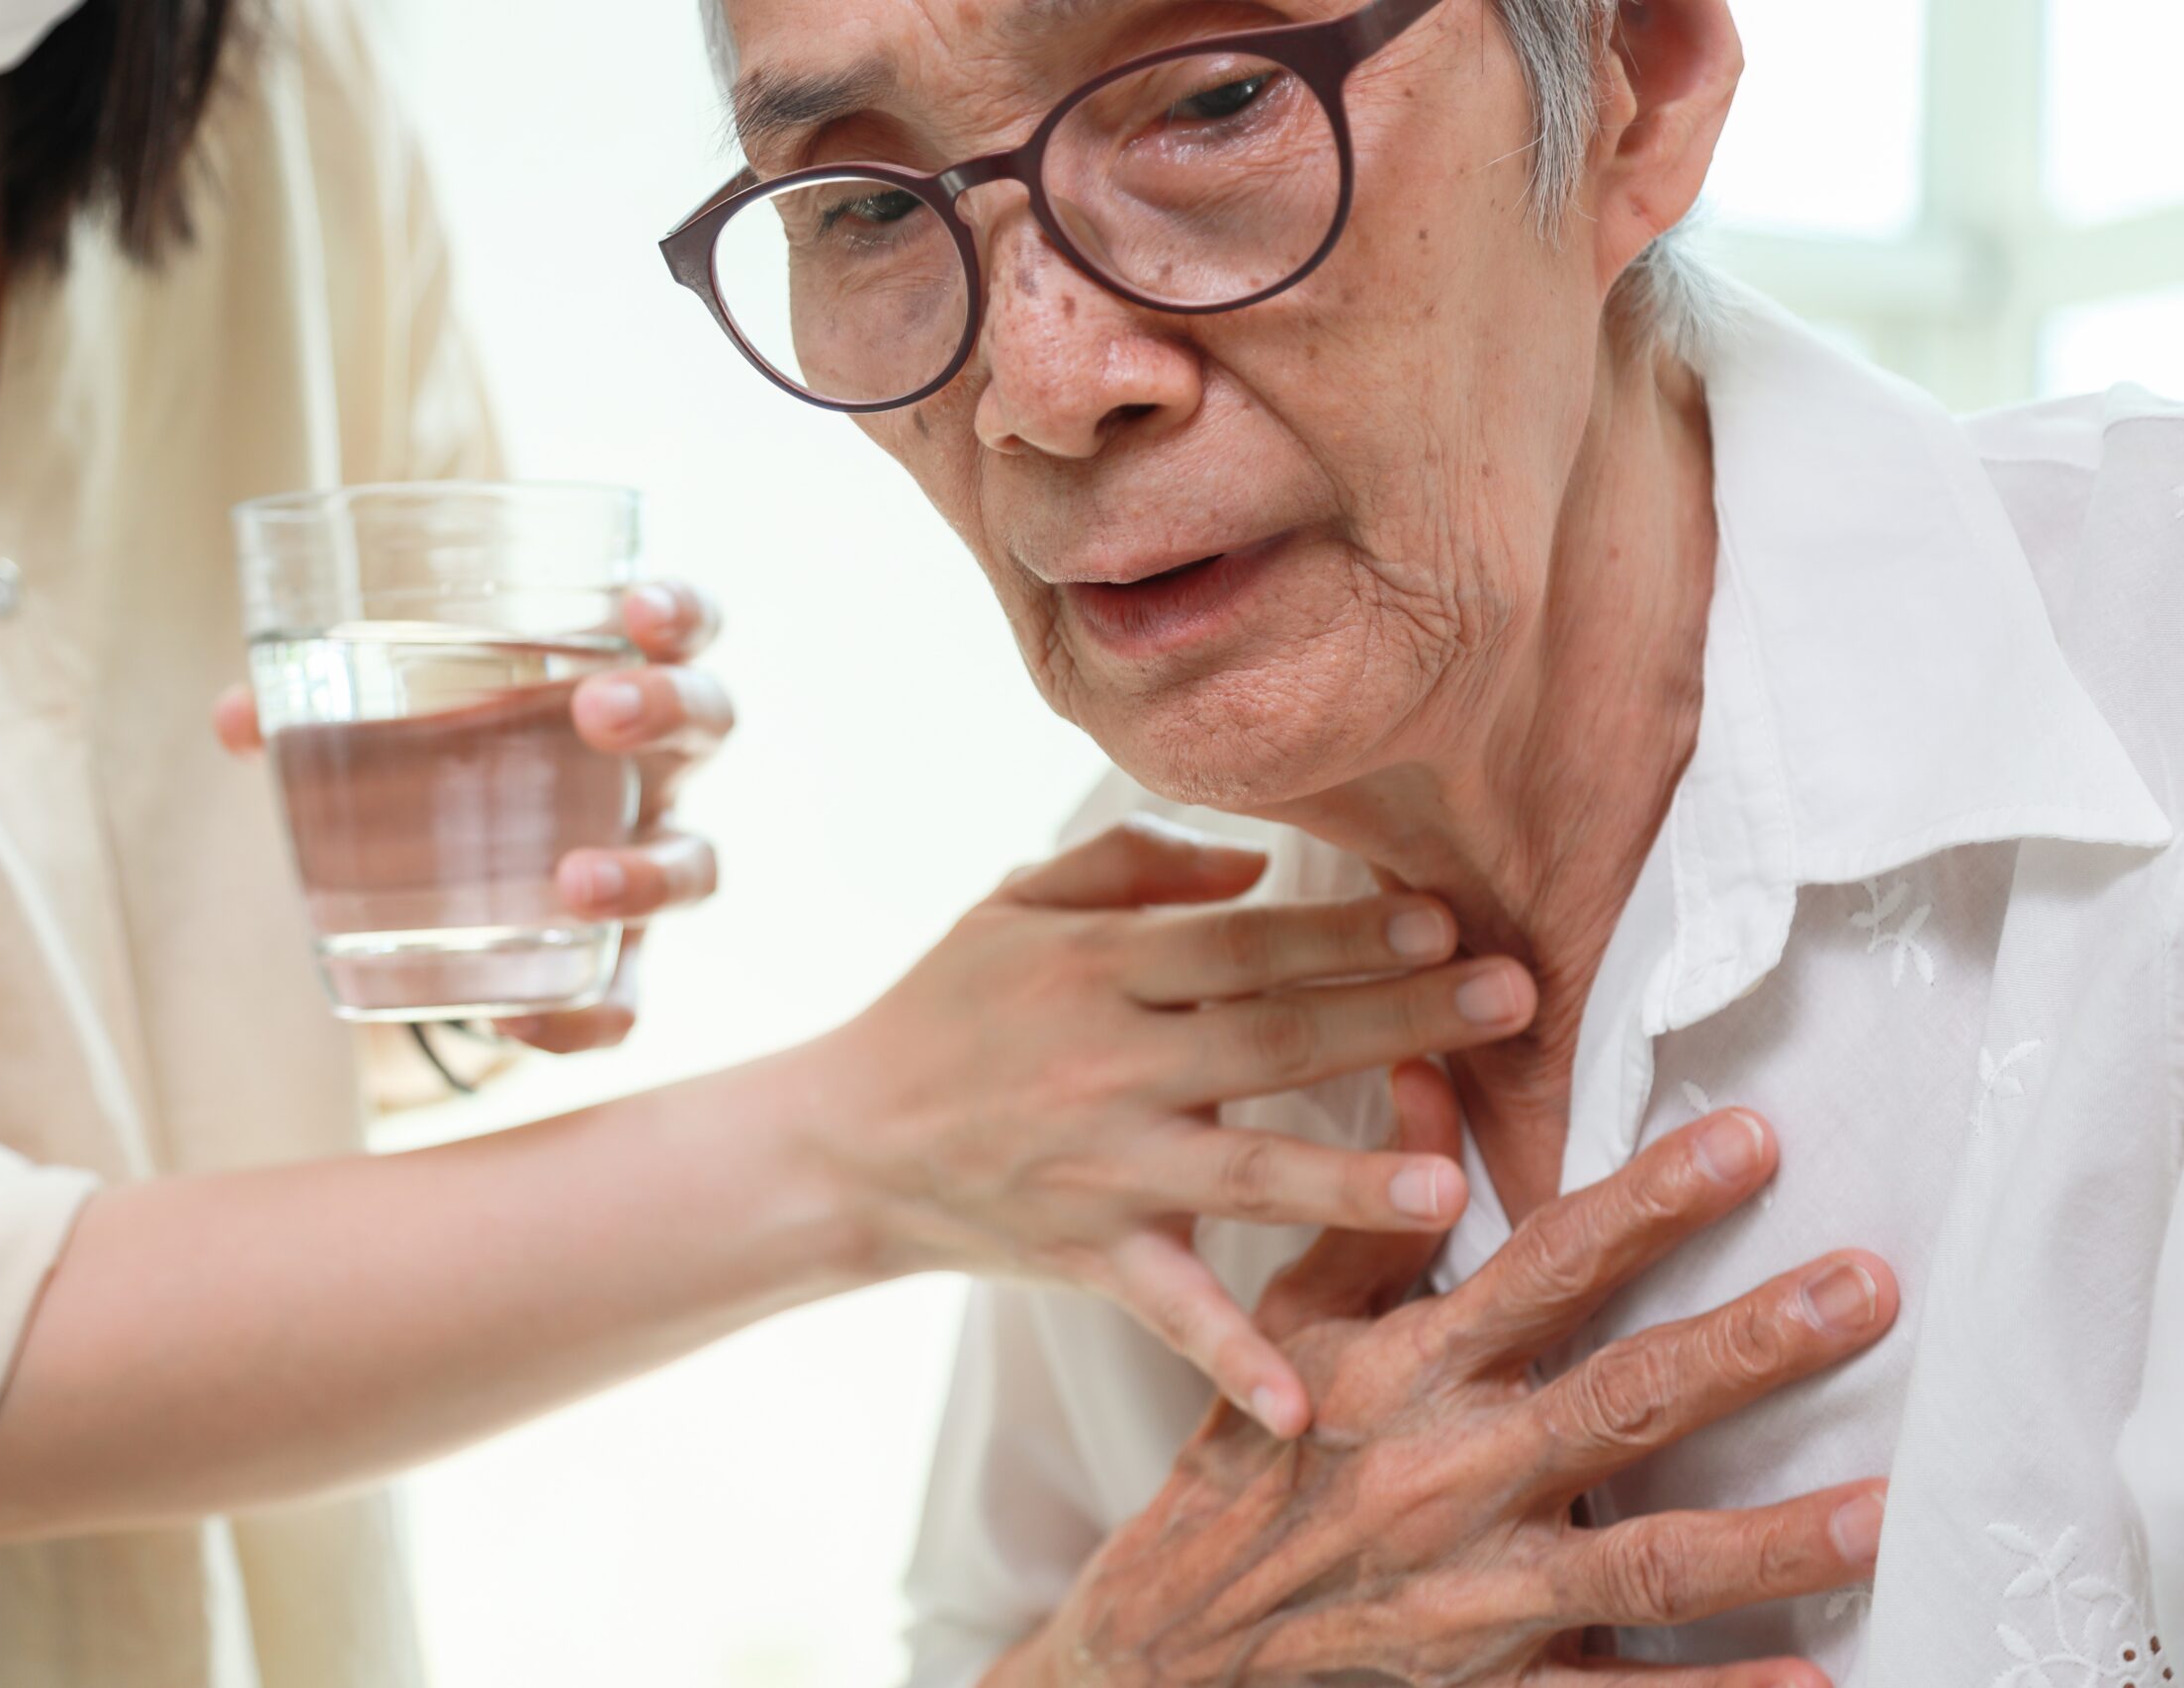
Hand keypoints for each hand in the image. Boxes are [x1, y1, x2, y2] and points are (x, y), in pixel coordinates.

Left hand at [214, 581, 731, 1053]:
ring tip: (577, 882)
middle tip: (594, 714)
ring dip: (649, 872)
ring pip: (699, 864)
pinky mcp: (618, 964)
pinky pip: (630, 998)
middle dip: (665, 711)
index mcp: (612, 682)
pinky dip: (586, 1018)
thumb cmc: (443, 770)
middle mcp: (652, 770)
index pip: (680, 627)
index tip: (639, 609)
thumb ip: (319, 710)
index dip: (679, 609)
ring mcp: (647, 864)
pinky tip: (518, 1023)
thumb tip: (238, 718)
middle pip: (707, 725)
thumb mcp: (387, 725)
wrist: (456, 897)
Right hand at [805, 815, 1541, 1435]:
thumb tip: (1257, 861)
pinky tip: (1300, 1409)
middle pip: (1275, 1038)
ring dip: (1347, 1180)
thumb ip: (1131, 863)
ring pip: (1245, 1171)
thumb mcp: (1014, 904)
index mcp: (1100, 967)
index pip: (1245, 943)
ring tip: (1444, 1185)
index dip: (1343, 929)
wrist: (842, 1142)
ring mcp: (1103, 1166)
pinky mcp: (1091, 1254)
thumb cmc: (945, 1007)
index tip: (1445, 914)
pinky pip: (1171, 1313)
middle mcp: (1109, 1063)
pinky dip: (1231, 1361)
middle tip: (1513, 999)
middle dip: (1399, 1018)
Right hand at [1011, 1110, 1894, 1687]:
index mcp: (1409, 1368)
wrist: (1171, 1641)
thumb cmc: (1248, 1461)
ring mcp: (1477, 1590)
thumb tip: (1426, 1070)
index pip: (1547, 1267)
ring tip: (1886, 1506)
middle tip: (1866, 1287)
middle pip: (1622, 1397)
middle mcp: (1450, 1470)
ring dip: (1772, 1538)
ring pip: (1646, 1558)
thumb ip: (1375, 1209)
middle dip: (1750, 1342)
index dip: (1650, 1202)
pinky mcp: (1490, 1685)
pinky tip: (1811, 1683)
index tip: (1751, 1141)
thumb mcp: (1290, 1318)